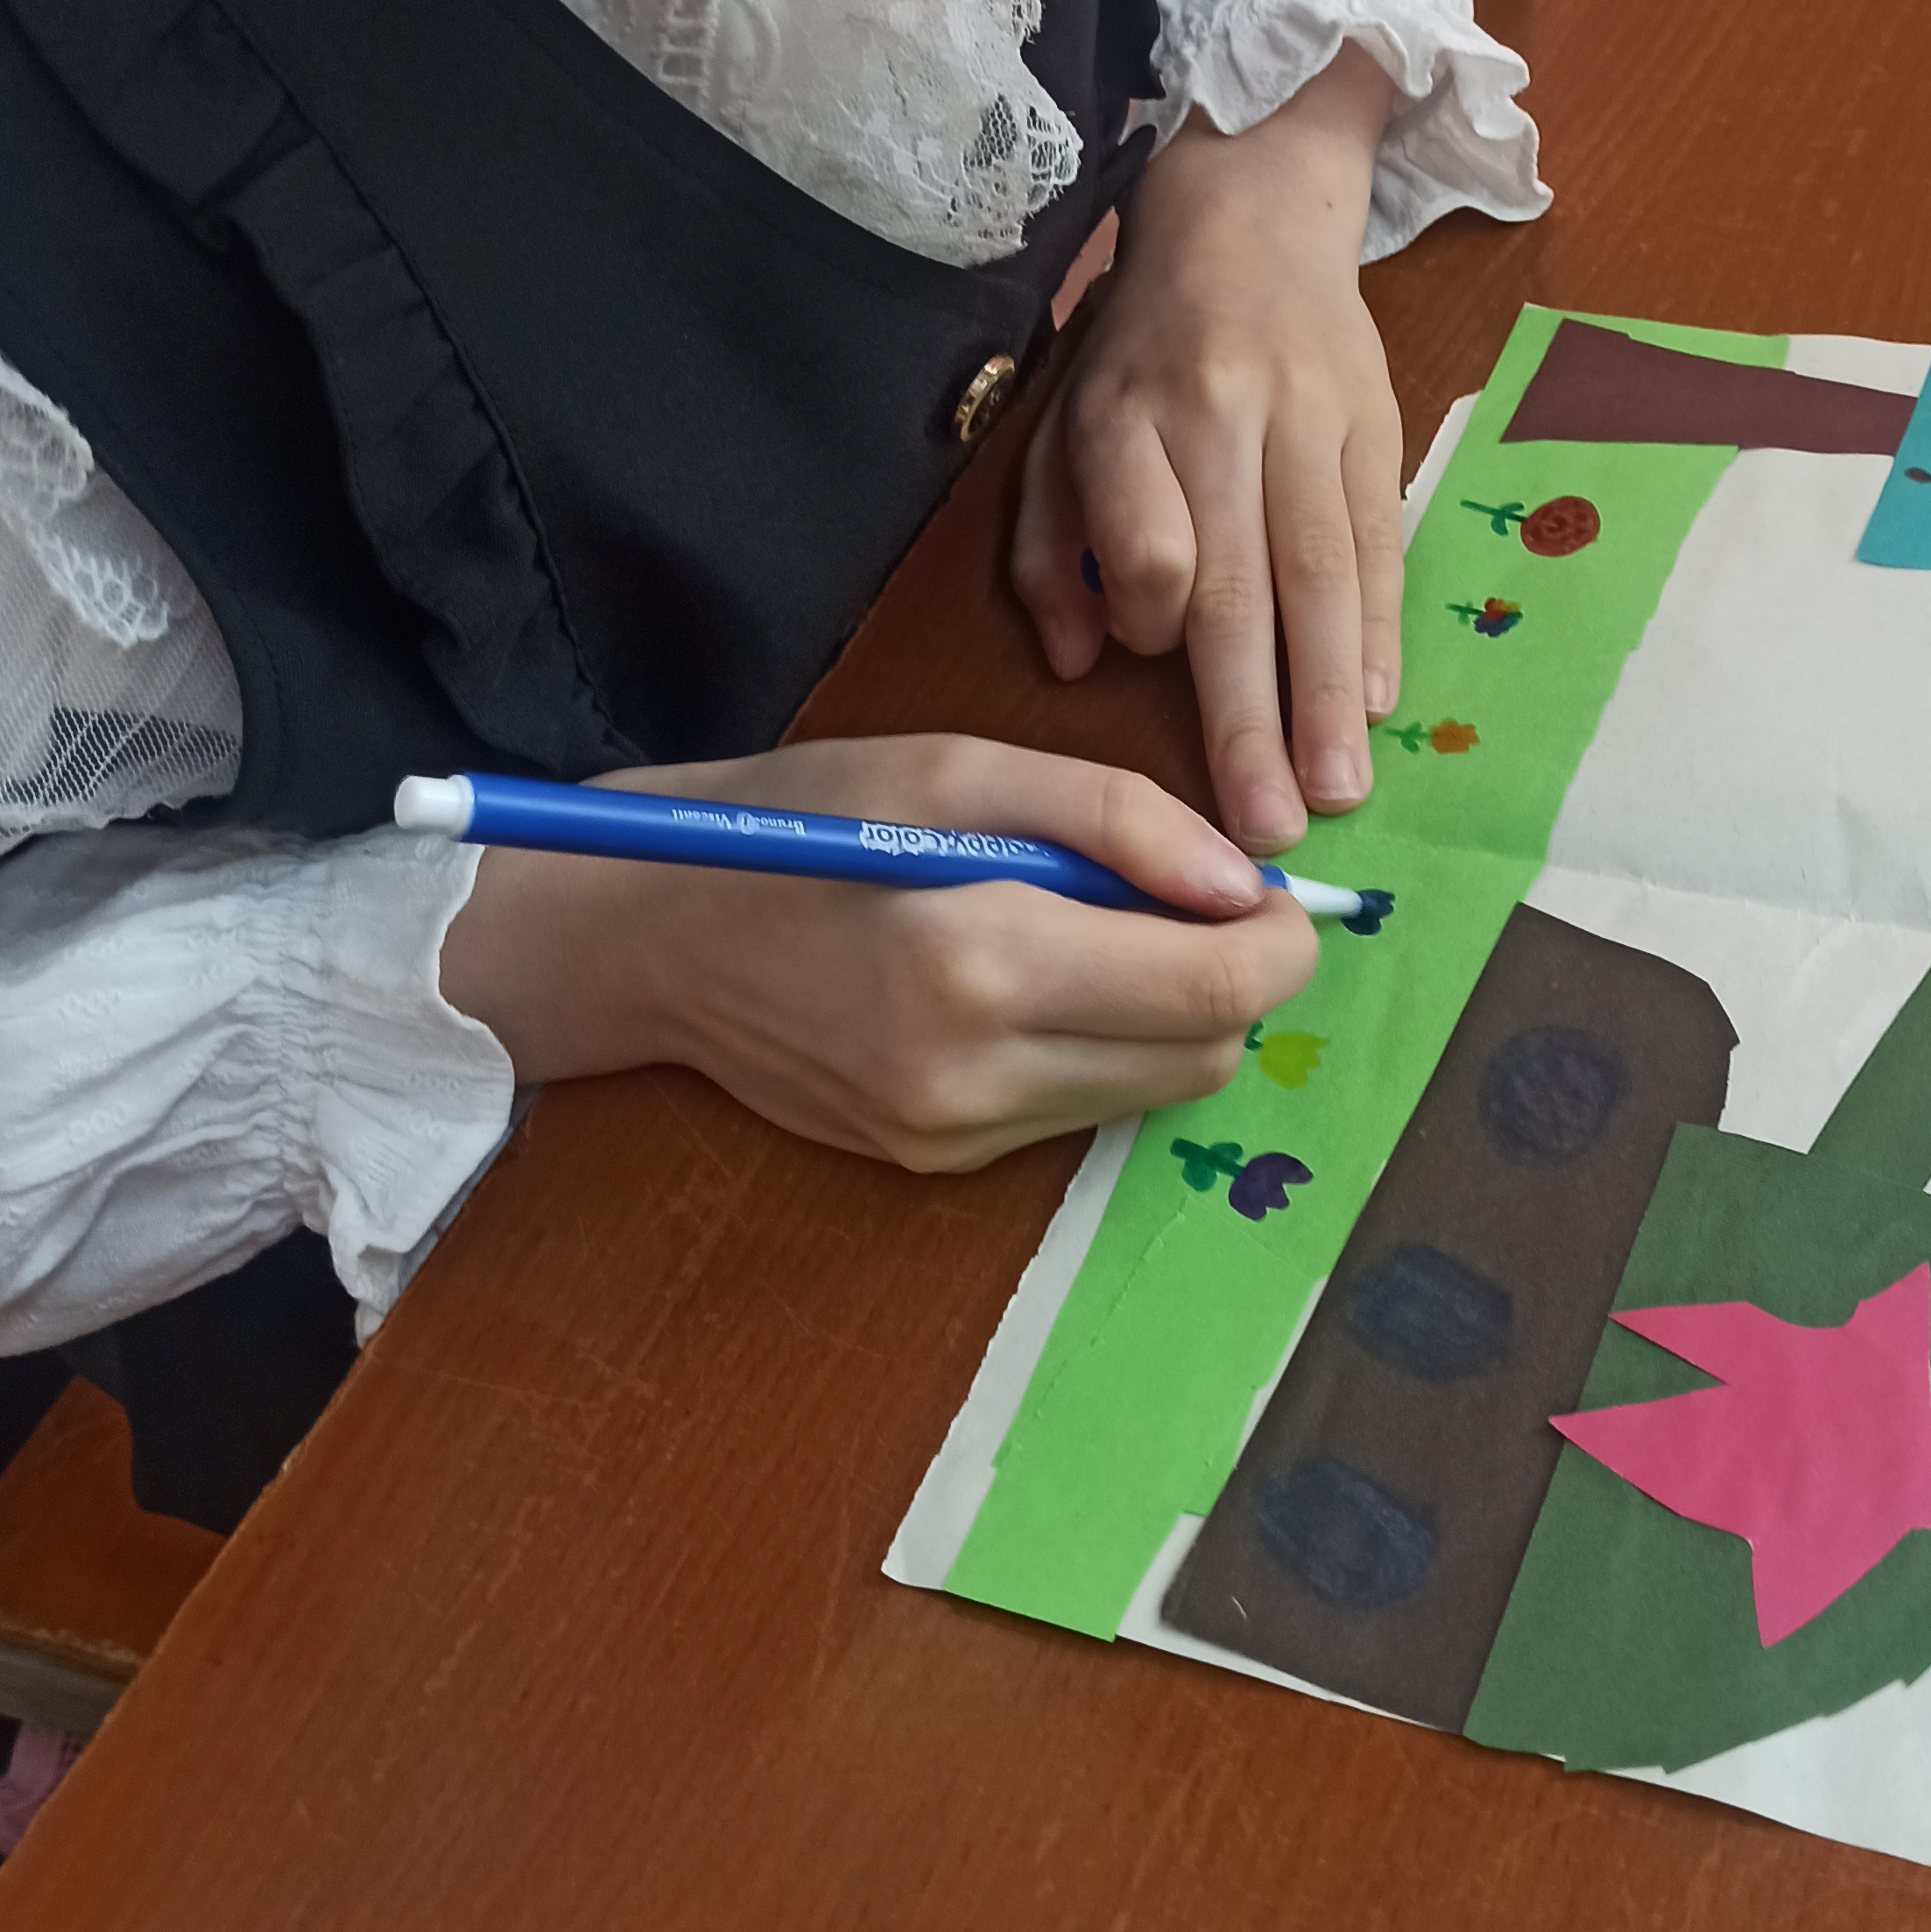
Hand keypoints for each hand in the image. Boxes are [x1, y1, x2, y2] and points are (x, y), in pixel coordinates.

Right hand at [437, 735, 1317, 1171]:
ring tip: (1091, 934)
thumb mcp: (958, 768)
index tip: (1267, 894)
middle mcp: (973, 1071)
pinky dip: (1097, 1049)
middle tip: (1181, 901)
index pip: (1215, 989)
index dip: (1278, 940)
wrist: (652, 936)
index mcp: (980, 957)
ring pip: (1154, 1093)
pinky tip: (1032, 985)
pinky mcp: (936, 1163)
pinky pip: (1080, 1113)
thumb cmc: (802, 820)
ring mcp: (952, 1133)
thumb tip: (1247, 886)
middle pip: (1206, 1055)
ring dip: (1167, 1018)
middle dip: (1229, 979)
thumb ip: (1117, 819)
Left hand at [1011, 47, 1403, 852]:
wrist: (1251, 215)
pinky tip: (1375, 705)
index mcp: (1126, 416)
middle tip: (1268, 826)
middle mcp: (1219, 418)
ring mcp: (1309, 419)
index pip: (1144, 543)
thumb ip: (1048, 547)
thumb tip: (1077, 661)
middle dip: (1252, 715)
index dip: (1150, 620)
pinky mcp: (1377, 424)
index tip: (1152, 666)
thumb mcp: (1057, 426)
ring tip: (1337, 790)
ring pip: (1320, 572)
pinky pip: (1379, 541)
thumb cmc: (1138, 350)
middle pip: (1238, 582)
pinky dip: (1379, 628)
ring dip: (1328, 695)